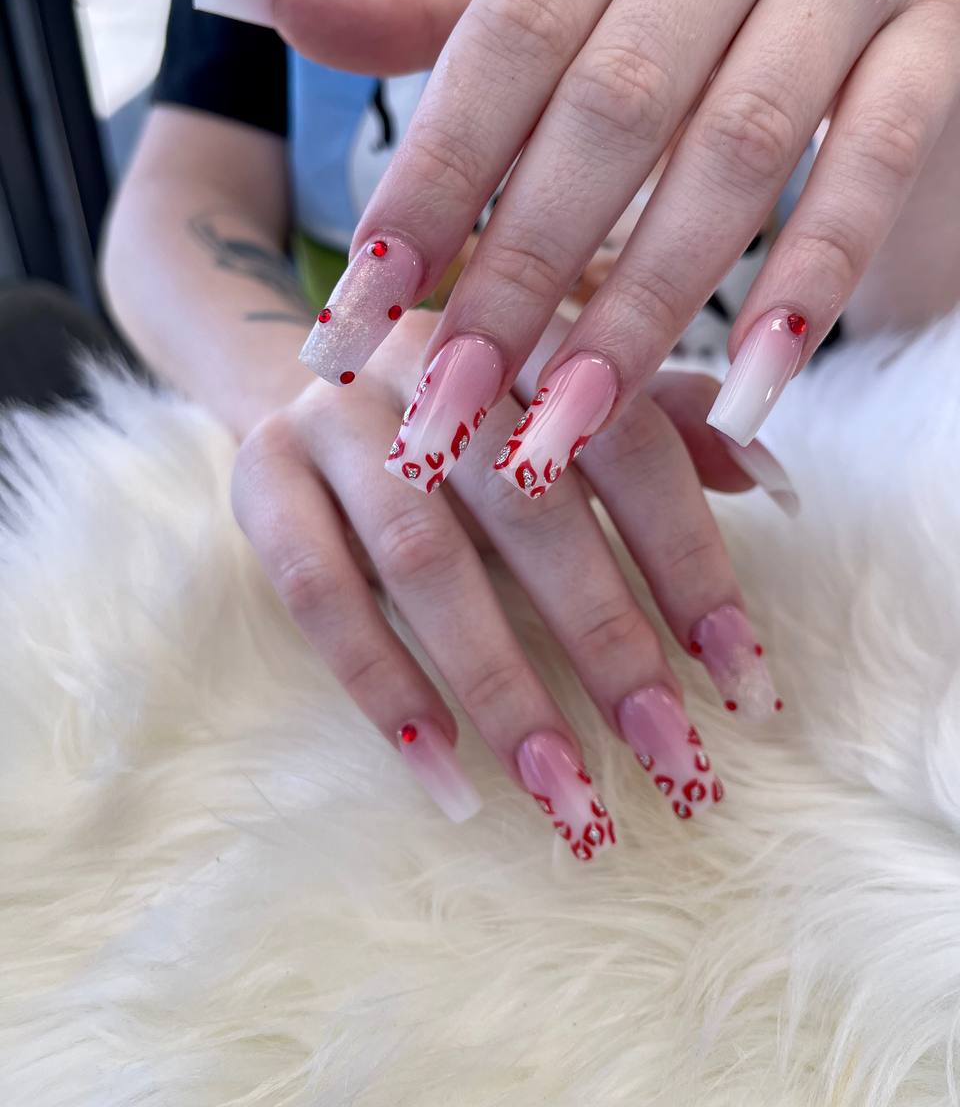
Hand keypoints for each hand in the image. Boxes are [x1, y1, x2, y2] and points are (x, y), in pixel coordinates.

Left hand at [206, 0, 959, 461]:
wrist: (876, 18)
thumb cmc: (684, 32)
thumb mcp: (557, 15)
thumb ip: (425, 27)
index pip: (498, 49)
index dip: (422, 193)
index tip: (352, 327)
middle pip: (606, 113)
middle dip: (517, 278)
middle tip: (446, 412)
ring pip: (732, 157)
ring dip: (642, 311)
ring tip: (564, 430)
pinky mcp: (937, 45)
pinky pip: (864, 178)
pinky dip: (805, 293)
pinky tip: (743, 400)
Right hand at [231, 309, 791, 854]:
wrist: (315, 379)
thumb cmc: (476, 416)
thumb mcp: (568, 407)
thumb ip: (660, 430)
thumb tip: (770, 482)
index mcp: (529, 333)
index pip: (629, 443)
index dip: (690, 561)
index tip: (742, 680)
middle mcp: (433, 362)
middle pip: (530, 504)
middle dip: (606, 641)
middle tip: (668, 757)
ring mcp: (336, 417)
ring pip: (423, 559)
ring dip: (502, 686)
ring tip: (566, 792)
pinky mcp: (258, 477)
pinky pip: (319, 594)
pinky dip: (383, 684)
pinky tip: (445, 771)